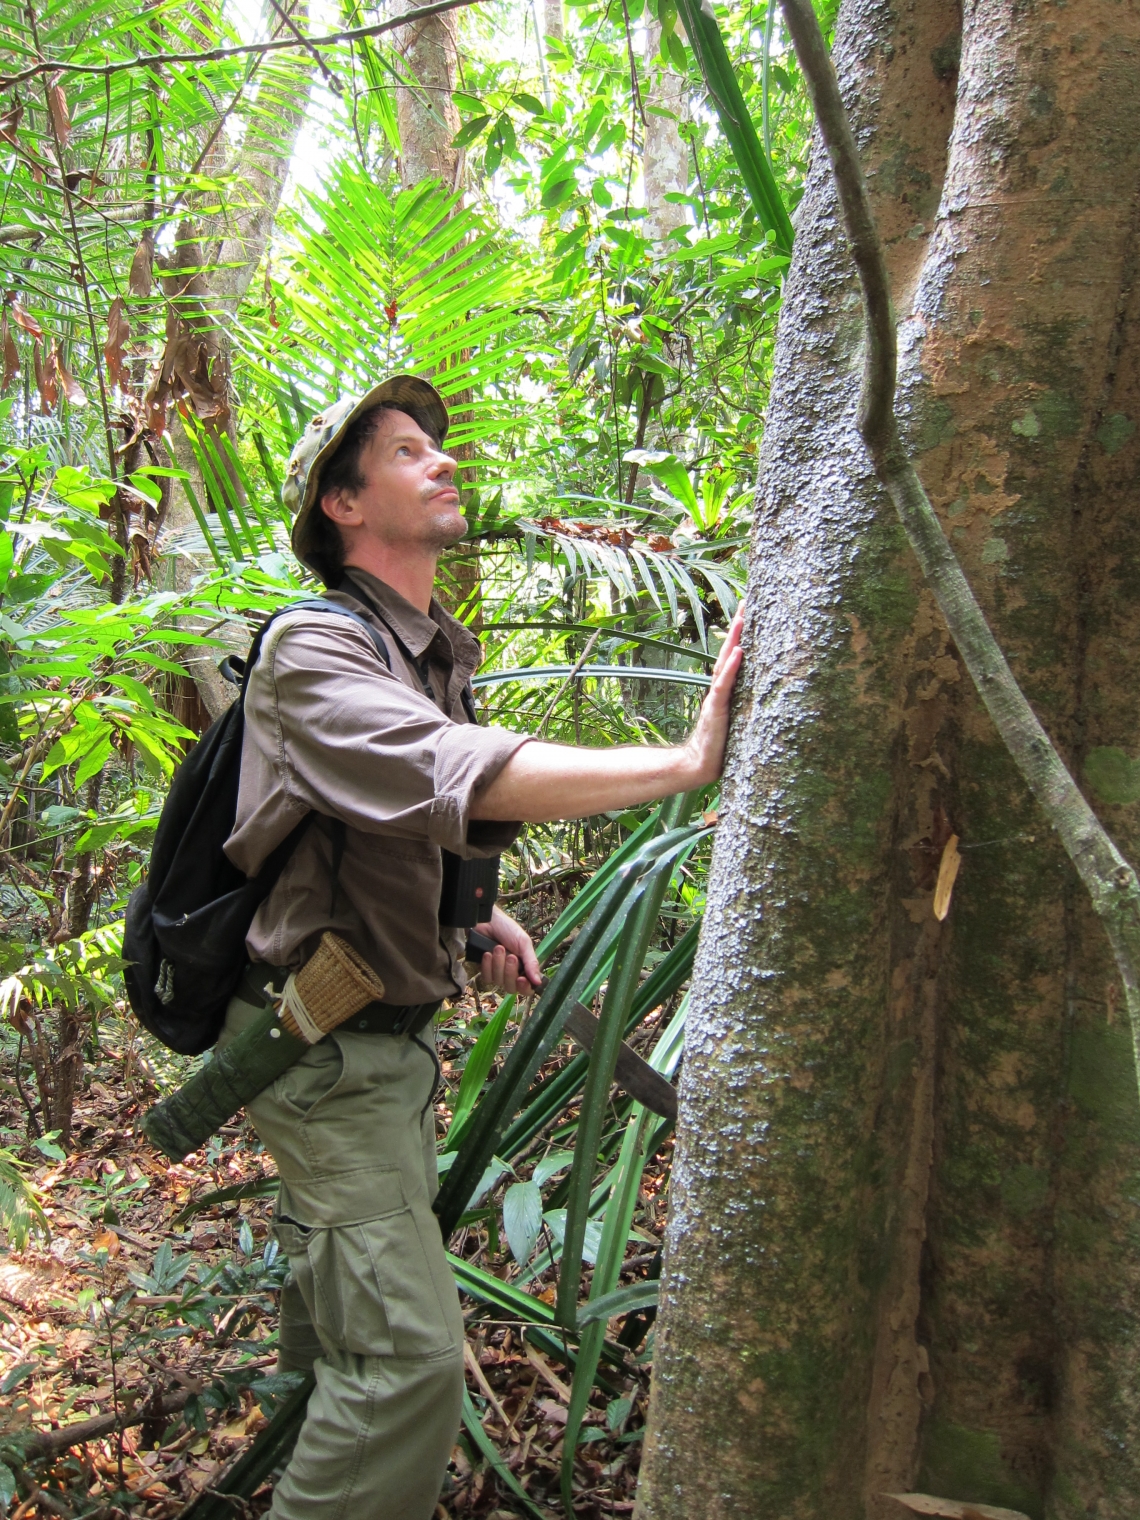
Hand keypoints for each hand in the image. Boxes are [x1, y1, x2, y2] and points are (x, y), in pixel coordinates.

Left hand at [473, 904, 542, 996]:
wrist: (488, 921)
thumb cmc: (508, 929)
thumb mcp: (524, 943)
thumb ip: (531, 963)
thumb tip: (538, 982)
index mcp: (524, 968)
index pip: (526, 989)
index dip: (524, 988)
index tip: (521, 979)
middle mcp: (511, 973)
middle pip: (511, 987)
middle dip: (510, 971)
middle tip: (510, 955)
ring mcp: (497, 973)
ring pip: (498, 982)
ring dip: (498, 964)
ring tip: (498, 948)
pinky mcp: (485, 970)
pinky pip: (487, 978)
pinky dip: (487, 966)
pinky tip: (487, 954)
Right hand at [680, 605, 744, 786]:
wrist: (699, 766)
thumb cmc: (720, 748)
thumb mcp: (737, 724)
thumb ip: (744, 709)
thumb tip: (766, 700)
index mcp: (725, 692)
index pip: (733, 659)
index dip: (740, 637)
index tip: (749, 614)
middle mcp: (720, 690)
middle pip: (728, 652)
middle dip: (737, 628)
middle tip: (746, 603)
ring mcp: (717, 698)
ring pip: (725, 663)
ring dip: (734, 640)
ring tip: (742, 618)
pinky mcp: (717, 710)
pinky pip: (724, 685)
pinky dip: (732, 667)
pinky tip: (739, 651)